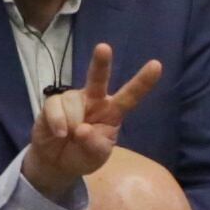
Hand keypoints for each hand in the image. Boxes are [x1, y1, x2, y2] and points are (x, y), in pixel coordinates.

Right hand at [23, 42, 163, 199]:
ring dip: (71, 124)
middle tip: (104, 48)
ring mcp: (74, 99)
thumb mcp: (96, 156)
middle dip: (100, 63)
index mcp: (113, 111)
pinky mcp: (53, 102)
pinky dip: (57, 123)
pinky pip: (55, 108)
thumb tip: (82, 129)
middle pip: (98, 79)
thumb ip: (94, 145)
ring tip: (69, 136)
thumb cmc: (84, 155)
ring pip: (73, 103)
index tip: (157, 65)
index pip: (131, 96)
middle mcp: (94, 100)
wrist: (57, 161)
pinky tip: (59, 134)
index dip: (143, 82)